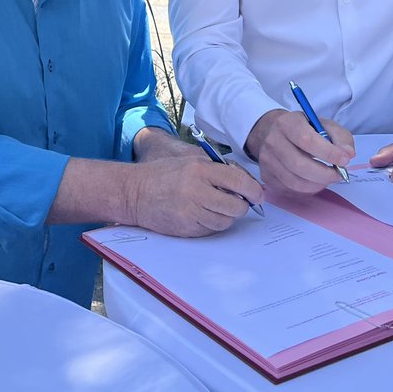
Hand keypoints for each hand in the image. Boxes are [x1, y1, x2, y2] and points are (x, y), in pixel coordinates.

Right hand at [125, 146, 263, 236]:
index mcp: (200, 169)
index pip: (238, 181)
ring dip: (226, 216)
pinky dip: (211, 224)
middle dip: (241, 206)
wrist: (135, 192)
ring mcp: (190, 212)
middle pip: (236, 206)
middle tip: (237, 202)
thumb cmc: (165, 174)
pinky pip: (210, 230)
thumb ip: (218, 169)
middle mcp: (196, 191)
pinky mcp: (185, 228)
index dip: (253, 190)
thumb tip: (247, 183)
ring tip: (214, 207)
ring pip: (225, 221)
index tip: (257, 194)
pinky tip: (201, 214)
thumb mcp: (191, 161)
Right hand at [244, 109, 354, 195]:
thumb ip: (340, 138)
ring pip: (294, 181)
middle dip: (324, 174)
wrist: (276, 133)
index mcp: (287, 123)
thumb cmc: (305, 130)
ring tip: (328, 178)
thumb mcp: (325, 126)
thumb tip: (348, 154)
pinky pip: (289, 190)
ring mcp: (266, 160)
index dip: (328, 153)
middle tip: (339, 174)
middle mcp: (272, 141)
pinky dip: (307, 190)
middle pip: (299, 165)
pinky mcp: (266, 175)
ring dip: (317, 184)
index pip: (307, 141)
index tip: (344, 160)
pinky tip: (314, 182)